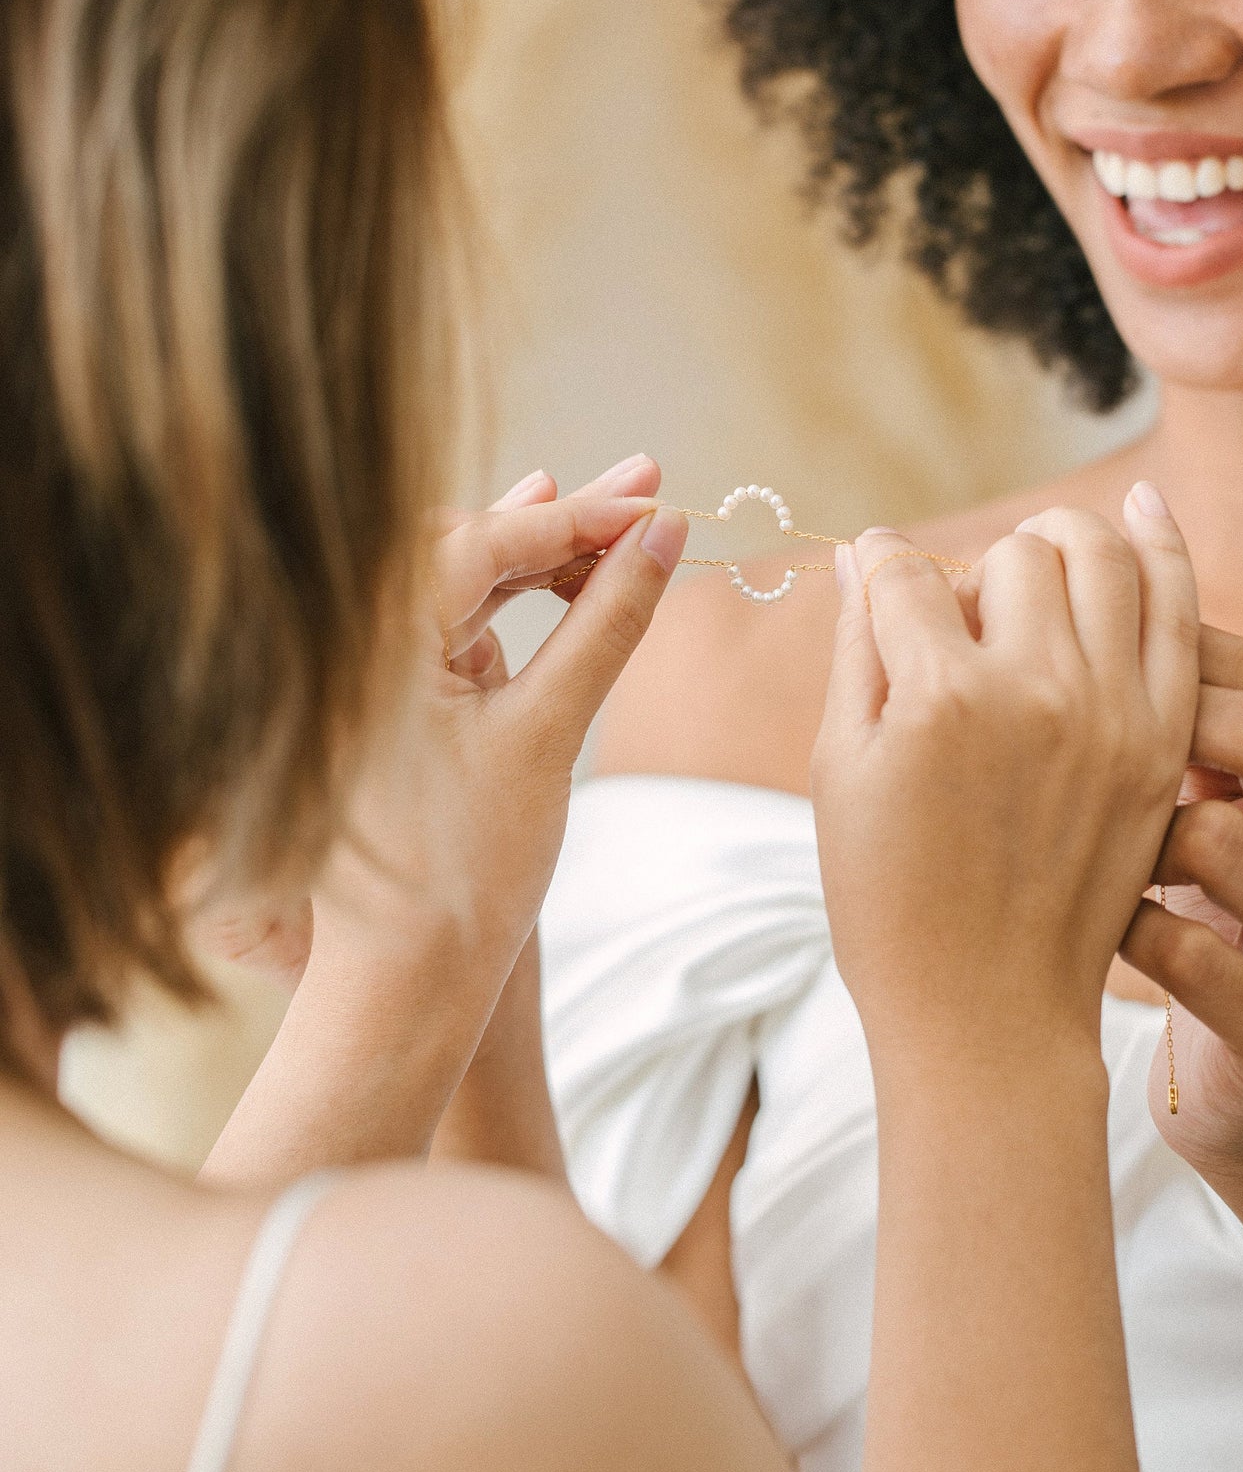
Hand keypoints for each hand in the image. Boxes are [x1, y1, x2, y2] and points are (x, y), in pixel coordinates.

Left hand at [201, 454, 683, 1017]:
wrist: (406, 983)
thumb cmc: (467, 871)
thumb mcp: (549, 733)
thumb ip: (607, 623)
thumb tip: (665, 533)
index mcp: (365, 643)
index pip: (481, 539)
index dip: (577, 516)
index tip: (655, 499)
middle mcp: (348, 643)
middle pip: (466, 544)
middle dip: (562, 518)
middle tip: (649, 488)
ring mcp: (362, 672)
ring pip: (461, 581)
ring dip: (543, 556)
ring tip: (628, 527)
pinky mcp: (384, 700)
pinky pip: (451, 624)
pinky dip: (514, 603)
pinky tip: (568, 575)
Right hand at [811, 490, 1198, 1080]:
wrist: (987, 1011)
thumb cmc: (890, 902)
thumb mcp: (840, 771)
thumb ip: (857, 649)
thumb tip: (865, 553)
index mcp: (939, 696)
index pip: (905, 573)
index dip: (880, 567)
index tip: (876, 576)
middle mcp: (1036, 689)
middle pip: (1007, 555)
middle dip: (971, 570)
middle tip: (956, 622)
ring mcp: (1112, 712)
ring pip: (1096, 555)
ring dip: (1054, 546)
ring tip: (1031, 575)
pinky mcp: (1161, 738)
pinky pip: (1177, 606)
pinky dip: (1160, 544)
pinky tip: (1138, 506)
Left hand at [1121, 627, 1242, 1193]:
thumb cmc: (1239, 924)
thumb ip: (1221, 721)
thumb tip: (1129, 570)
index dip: (1177, 656)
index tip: (1082, 660)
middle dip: (1149, 728)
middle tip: (1065, 745)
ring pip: (1213, 837)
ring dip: (1125, 835)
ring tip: (1082, 846)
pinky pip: (1178, 945)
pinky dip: (1117, 922)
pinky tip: (1093, 923)